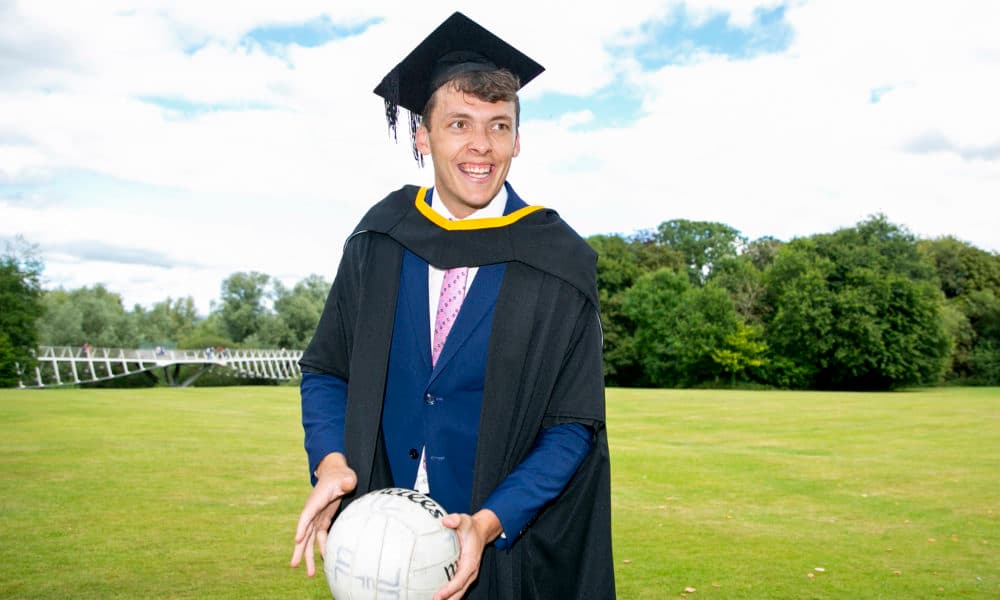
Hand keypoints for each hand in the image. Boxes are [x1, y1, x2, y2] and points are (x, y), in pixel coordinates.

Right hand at [289, 453, 356, 576]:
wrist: (336, 475)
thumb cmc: (341, 476)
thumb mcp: (346, 477)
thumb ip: (347, 481)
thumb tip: (347, 483)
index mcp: (316, 500)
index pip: (307, 515)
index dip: (302, 527)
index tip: (297, 540)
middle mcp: (313, 511)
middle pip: (304, 532)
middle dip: (300, 549)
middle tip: (294, 565)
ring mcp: (316, 517)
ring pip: (309, 539)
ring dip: (308, 555)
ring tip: (310, 573)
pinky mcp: (322, 520)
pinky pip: (319, 537)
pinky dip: (320, 548)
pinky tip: (323, 560)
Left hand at [433, 509, 501, 599]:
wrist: (480, 531)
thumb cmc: (471, 527)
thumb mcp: (464, 520)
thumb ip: (456, 519)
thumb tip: (446, 521)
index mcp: (470, 562)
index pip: (459, 580)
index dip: (449, 590)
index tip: (438, 596)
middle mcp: (470, 572)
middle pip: (459, 592)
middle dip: (447, 599)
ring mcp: (467, 575)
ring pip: (458, 592)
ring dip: (448, 599)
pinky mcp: (463, 575)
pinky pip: (456, 588)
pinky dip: (448, 594)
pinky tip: (436, 596)